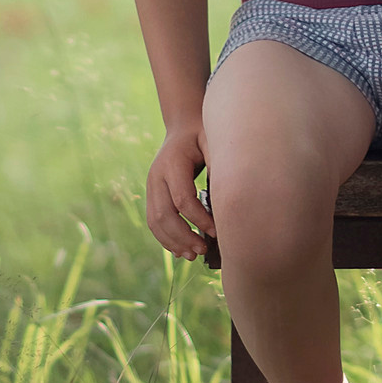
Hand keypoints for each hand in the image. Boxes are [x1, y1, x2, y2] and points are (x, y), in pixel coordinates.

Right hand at [145, 122, 213, 258]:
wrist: (182, 126)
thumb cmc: (203, 135)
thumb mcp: (213, 143)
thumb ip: (218, 165)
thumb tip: (231, 195)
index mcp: (172, 163)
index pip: (183, 198)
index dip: (199, 218)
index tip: (217, 231)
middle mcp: (156, 175)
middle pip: (164, 214)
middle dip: (183, 236)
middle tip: (203, 250)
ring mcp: (151, 185)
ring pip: (155, 221)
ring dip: (172, 242)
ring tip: (192, 256)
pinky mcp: (151, 194)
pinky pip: (153, 221)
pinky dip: (165, 238)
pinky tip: (180, 250)